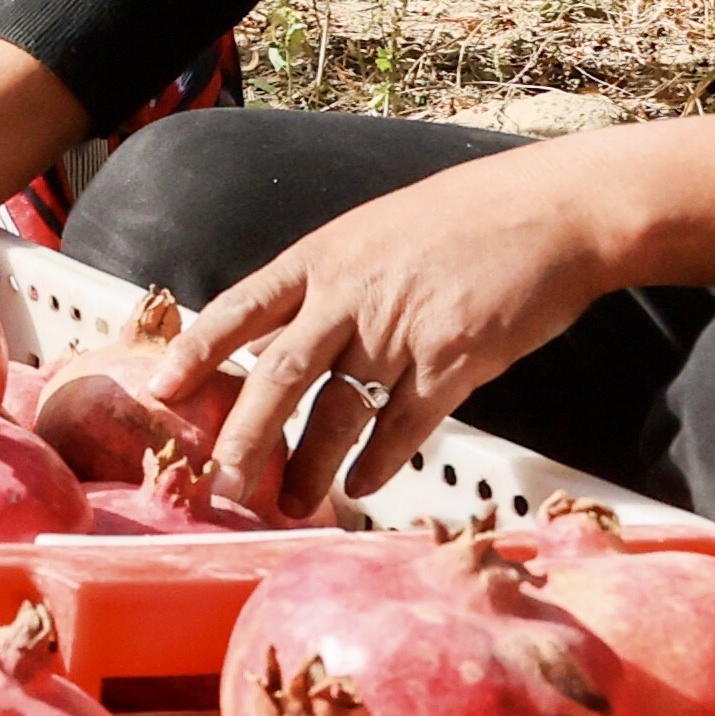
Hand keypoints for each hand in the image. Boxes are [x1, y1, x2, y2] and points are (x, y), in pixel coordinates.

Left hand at [149, 134, 661, 517]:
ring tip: (292, 504)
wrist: (555, 212)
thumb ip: (325, 283)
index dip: (195, 353)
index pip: (239, 309)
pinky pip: (404, 425)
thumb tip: (277, 332)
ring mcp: (402, 330)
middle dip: (244, 437)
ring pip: (337, 412)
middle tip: (221, 485)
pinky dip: (379, 462)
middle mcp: (351, 295)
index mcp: (321, 258)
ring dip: (309, 465)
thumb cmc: (465, 219)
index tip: (159, 393)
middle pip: (277, 375)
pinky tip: (361, 486)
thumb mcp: (373, 232)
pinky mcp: (455, 361)